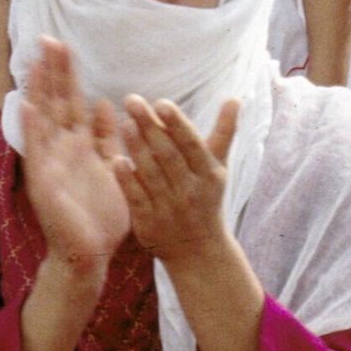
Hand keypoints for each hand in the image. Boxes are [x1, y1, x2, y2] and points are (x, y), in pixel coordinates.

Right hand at [14, 36, 128, 267]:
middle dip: (53, 71)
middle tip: (48, 38)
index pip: (72, 101)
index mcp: (80, 145)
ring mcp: (50, 163)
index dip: (68, 74)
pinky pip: (37, 151)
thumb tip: (107, 103)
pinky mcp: (44, 182)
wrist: (89, 254)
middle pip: (56, 102)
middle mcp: (62, 149)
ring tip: (34, 61)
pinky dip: (32, 129)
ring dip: (39, 91)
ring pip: (44, 119)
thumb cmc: (102, 217)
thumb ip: (109, 137)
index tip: (63, 45)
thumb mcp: (114, 168)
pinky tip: (26, 106)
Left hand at [114, 94, 239, 265]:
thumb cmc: (206, 198)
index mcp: (208, 173)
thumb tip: (235, 99)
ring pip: (152, 174)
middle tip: (132, 100)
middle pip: (168, 155)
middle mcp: (190, 189)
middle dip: (151, 127)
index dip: (177, 124)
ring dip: (137, 148)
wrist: (198, 251)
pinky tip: (116, 160)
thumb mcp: (219, 168)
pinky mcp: (150, 222)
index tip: (162, 102)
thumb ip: (223, 133)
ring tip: (124, 123)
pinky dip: (128, 180)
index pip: (192, 144)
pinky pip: (137, 198)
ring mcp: (169, 207)